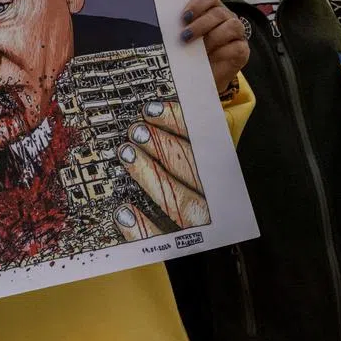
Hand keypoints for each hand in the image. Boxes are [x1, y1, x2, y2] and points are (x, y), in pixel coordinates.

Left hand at [114, 100, 207, 240]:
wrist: (208, 232)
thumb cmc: (186, 168)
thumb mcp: (192, 145)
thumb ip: (181, 128)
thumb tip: (151, 98)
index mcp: (217, 165)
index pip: (200, 141)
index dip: (176, 123)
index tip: (151, 109)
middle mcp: (213, 194)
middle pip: (188, 167)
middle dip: (160, 146)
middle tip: (135, 129)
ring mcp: (199, 220)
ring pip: (178, 199)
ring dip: (150, 176)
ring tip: (127, 154)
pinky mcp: (179, 242)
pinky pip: (162, 237)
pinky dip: (142, 227)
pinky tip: (122, 212)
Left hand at [180, 0, 248, 94]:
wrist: (200, 77)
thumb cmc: (191, 54)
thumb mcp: (184, 38)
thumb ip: (180, 28)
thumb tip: (166, 23)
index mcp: (211, 9)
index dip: (197, 4)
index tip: (184, 18)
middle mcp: (226, 18)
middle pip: (218, 12)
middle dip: (200, 25)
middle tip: (185, 37)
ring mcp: (236, 34)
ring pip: (232, 26)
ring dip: (213, 37)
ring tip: (199, 49)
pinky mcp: (242, 50)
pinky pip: (237, 47)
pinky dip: (223, 52)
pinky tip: (211, 58)